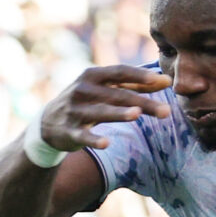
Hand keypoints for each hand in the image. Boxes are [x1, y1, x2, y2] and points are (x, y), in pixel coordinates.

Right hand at [41, 64, 173, 151]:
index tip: (165, 82)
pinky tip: (106, 143)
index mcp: (93, 75)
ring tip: (137, 114)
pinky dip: (94, 139)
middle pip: (117, 95)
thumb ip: (133, 85)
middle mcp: (83, 89)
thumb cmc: (86, 101)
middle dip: (142, 103)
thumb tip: (166, 81)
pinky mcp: (69, 131)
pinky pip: (83, 136)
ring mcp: (75, 110)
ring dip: (119, 113)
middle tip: (166, 111)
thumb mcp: (105, 89)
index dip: (141, 76)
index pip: (120, 73)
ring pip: (101, 112)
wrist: (48, 123)